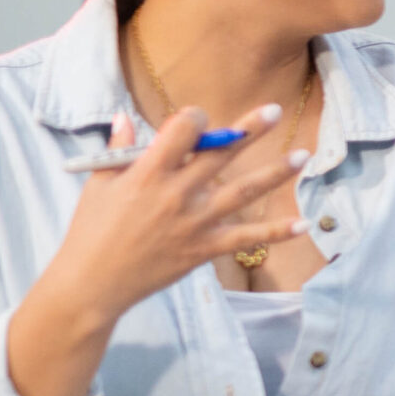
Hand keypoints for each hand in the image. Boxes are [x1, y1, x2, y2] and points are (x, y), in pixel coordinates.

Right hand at [49, 105, 310, 319]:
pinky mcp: (204, 248)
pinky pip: (246, 238)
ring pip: (243, 191)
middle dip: (249, 129)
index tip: (196, 118)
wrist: (92, 285)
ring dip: (275, 172)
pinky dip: (276, 232)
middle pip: (220, 153)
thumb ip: (118, 150)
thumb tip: (125, 118)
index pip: (183, 130)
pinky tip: (303, 223)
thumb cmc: (90, 231)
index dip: (193, 117)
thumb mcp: (99, 185)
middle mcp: (176, 193)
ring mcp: (194, 222)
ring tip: (303, 156)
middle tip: (274, 110)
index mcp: (148, 172)